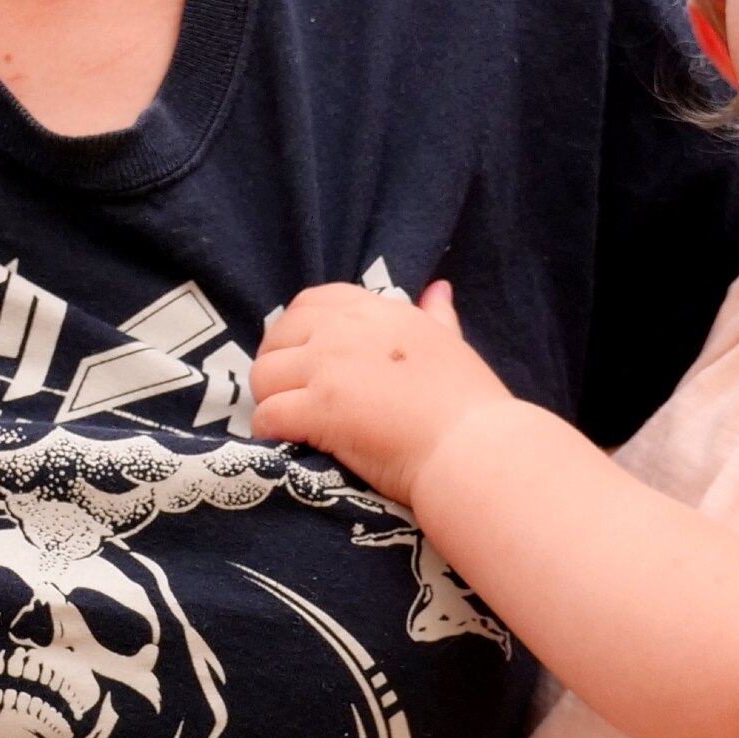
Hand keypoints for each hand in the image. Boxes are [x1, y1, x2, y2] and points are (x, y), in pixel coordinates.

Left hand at [250, 281, 515, 508]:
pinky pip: (268, 415)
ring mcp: (328, 368)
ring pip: (264, 375)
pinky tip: (285, 444)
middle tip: (289, 396)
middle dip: (276, 366)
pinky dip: (269, 431)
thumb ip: (437, 315)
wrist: (473, 449)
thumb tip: (438, 288)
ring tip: (288, 422)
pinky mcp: (318, 409)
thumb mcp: (452, 343)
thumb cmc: (469, 404)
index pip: (311, 302)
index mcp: (377, 311)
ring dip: (270, 399)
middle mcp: (345, 331)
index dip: (294, 330)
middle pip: (278, 337)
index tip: (300, 358)